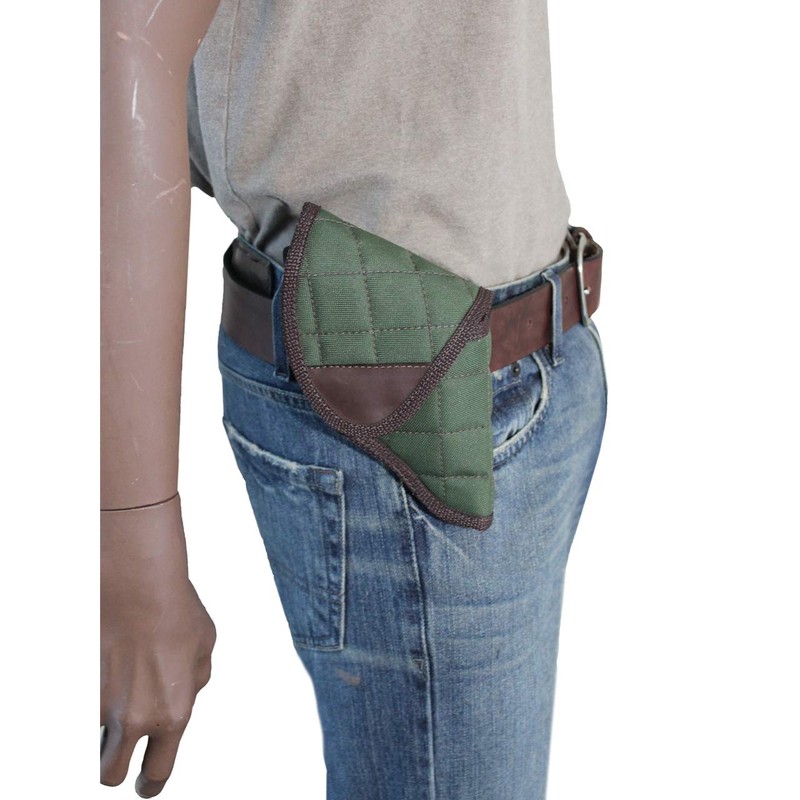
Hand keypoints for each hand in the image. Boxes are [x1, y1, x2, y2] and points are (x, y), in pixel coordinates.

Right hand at [100, 493, 216, 796]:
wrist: (139, 584)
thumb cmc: (177, 611)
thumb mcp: (204, 648)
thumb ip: (194, 681)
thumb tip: (186, 692)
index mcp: (173, 714)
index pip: (157, 773)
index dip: (151, 784)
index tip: (147, 785)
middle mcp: (134, 718)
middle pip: (111, 774)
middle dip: (118, 765)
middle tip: (123, 754)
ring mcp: (102, 703)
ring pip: (91, 739)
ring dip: (102, 728)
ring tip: (121, 692)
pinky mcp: (80, 686)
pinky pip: (86, 706)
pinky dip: (94, 696)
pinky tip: (108, 669)